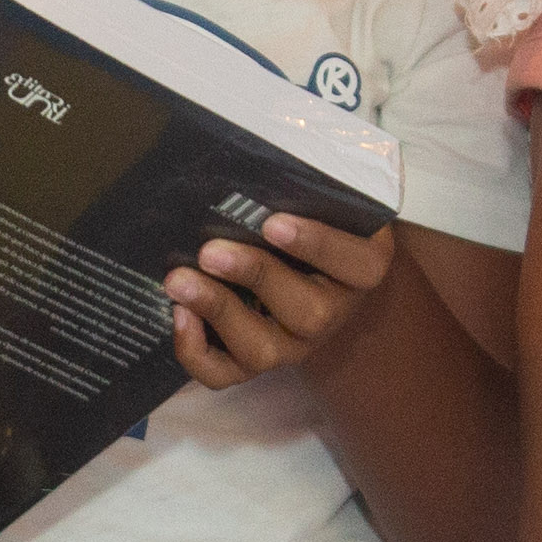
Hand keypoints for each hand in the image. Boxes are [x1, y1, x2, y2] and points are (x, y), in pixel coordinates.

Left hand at [165, 210, 390, 389]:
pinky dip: (195, 351)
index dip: (316, 244)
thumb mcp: (330, 203)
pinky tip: (178, 313)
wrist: (314, 275)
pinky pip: (224, 374)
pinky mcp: (253, 364)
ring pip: (261, 349)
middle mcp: (333, 315)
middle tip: (210, 250)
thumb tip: (255, 168)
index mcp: (364, 268)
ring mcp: (293, 346)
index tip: (273, 222)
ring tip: (180, 280)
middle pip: (306, 313)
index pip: (358, 264)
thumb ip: (310, 190)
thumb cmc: (316, 224)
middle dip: (254, 277)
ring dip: (216, 311)